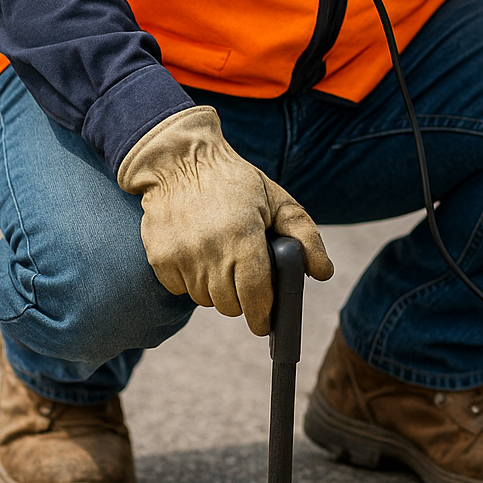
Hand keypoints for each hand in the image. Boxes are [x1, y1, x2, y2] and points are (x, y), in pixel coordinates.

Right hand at [117, 106, 331, 334]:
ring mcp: (181, 256)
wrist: (181, 160)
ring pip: (205, 299)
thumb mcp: (277, 200)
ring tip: (221, 262)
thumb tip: (324, 272)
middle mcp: (210, 250)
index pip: (256, 297)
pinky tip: (197, 255)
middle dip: (241, 300)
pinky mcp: (159, 258)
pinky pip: (179, 289)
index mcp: (243, 237)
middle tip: (244, 279)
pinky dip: (190, 281)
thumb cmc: (235, 182)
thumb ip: (305, 236)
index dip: (263, 315)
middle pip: (229, 305)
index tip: (265, 322)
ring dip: (215, 290)